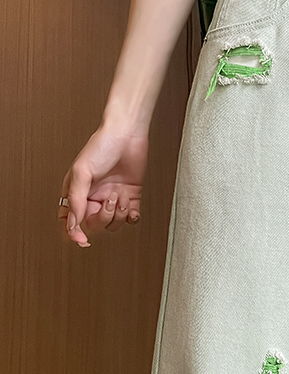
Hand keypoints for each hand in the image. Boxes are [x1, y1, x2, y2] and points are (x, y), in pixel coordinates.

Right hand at [59, 126, 148, 246]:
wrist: (127, 134)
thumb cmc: (101, 146)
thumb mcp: (81, 172)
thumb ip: (76, 200)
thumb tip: (73, 224)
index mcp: (77, 192)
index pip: (70, 221)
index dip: (74, 233)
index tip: (81, 239)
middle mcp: (94, 197)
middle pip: (94, 225)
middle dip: (102, 217)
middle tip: (108, 202)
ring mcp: (112, 197)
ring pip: (112, 224)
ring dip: (118, 214)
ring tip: (119, 196)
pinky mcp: (130, 195)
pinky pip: (130, 217)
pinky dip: (131, 216)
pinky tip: (130, 208)